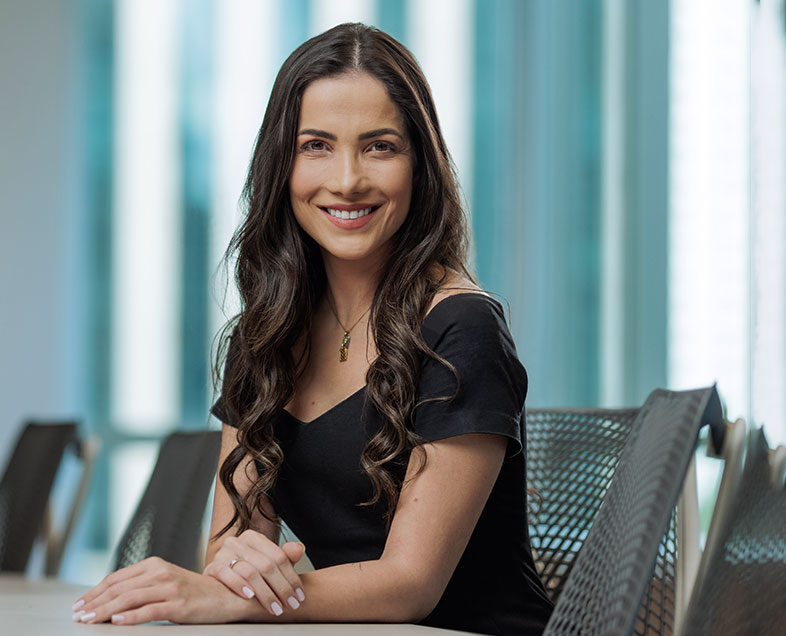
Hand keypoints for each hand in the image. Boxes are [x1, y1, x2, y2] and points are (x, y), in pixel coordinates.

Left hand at [71, 557, 254, 624]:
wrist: (225, 595)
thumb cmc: (192, 591)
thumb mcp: (165, 581)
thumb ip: (141, 585)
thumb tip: (109, 599)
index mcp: (154, 565)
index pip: (116, 578)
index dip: (94, 592)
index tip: (79, 605)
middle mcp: (160, 573)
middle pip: (119, 588)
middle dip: (94, 603)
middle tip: (78, 616)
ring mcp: (170, 588)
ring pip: (129, 599)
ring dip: (105, 611)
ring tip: (89, 620)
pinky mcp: (179, 604)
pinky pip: (149, 611)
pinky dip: (131, 617)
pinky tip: (116, 622)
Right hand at [203, 529, 306, 615]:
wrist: (219, 575)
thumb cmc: (248, 570)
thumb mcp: (268, 562)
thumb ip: (285, 556)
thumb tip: (299, 549)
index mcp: (254, 538)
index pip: (279, 557)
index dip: (292, 578)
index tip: (299, 596)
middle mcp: (238, 542)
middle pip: (267, 566)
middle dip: (282, 588)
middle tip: (290, 605)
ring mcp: (223, 553)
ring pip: (250, 572)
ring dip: (265, 593)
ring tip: (275, 608)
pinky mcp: (212, 567)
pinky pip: (226, 574)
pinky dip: (239, 585)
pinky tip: (250, 596)